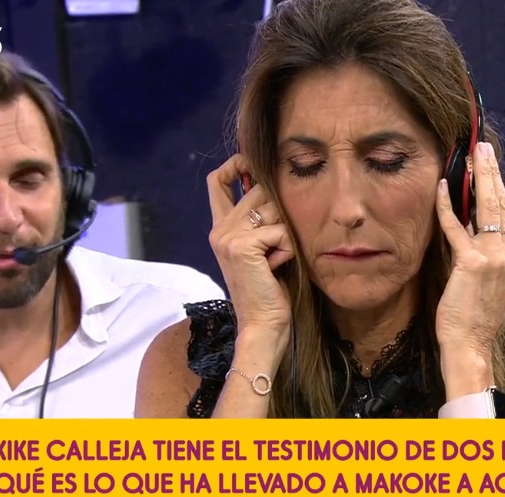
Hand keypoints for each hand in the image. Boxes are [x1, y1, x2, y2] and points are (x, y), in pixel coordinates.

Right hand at [207, 154, 294, 334]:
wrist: (262, 323)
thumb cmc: (270, 288)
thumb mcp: (262, 248)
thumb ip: (261, 219)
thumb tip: (274, 183)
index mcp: (221, 228)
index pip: (217, 181)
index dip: (235, 165)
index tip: (251, 165)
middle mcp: (219, 229)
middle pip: (259, 191)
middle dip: (279, 215)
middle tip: (276, 248)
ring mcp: (227, 236)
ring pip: (274, 210)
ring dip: (285, 235)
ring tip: (276, 260)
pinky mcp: (242, 245)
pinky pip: (281, 232)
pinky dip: (287, 250)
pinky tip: (276, 268)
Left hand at [434, 142, 504, 395]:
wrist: (470, 343)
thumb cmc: (475, 316)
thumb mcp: (492, 282)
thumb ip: (491, 255)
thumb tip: (477, 226)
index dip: (499, 190)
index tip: (491, 167)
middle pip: (502, 206)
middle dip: (492, 173)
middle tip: (484, 148)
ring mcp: (496, 260)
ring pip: (486, 210)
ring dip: (478, 179)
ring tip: (473, 155)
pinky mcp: (473, 263)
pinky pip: (457, 228)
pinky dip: (447, 207)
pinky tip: (443, 188)